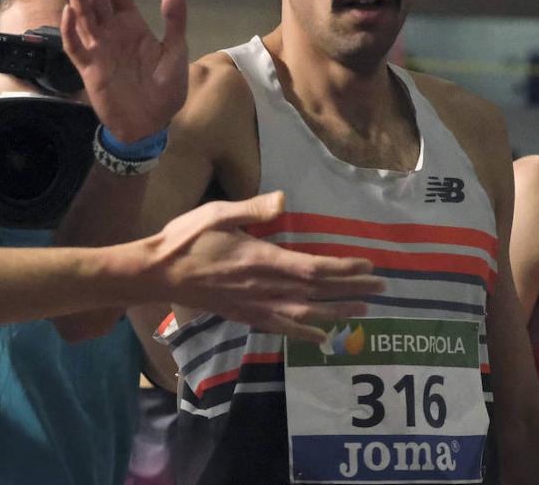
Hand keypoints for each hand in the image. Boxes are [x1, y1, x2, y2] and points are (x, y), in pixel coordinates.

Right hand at [60, 0, 186, 141]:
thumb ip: (174, 18)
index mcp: (131, 24)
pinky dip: (70, 30)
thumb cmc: (165, 89)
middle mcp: (111, 31)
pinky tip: (69, 11)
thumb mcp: (176, 51)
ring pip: (83, 14)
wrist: (152, 124)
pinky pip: (76, 46)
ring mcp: (98, 48)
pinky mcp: (89, 68)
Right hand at [147, 192, 384, 342]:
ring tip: (363, 311)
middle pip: (316, 291)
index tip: (368, 267)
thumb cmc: (186, 240)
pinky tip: (322, 338)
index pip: (312, 268)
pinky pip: (281, 328)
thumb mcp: (217, 213)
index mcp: (260, 260)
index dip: (343, 269)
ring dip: (336, 312)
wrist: (156, 274)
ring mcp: (255, 306)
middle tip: (381, 290)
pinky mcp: (245, 316)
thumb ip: (252, 209)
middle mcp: (263, 287)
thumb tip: (283, 200)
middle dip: (351, 290)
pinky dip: (305, 333)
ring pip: (305, 312)